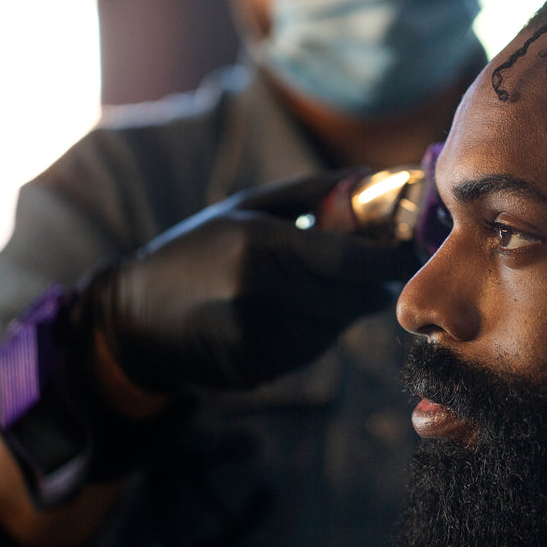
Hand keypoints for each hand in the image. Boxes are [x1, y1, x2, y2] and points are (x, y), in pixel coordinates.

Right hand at [83, 171, 418, 391]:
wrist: (135, 317)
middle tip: (377, 274)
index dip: (388, 261)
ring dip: (338, 311)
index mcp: (257, 245)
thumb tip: (368, 176)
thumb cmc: (193, 251)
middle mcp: (258, 295)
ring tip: (307, 291)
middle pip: (348, 300)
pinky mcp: (255, 370)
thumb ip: (309, 193)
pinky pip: (308, 351)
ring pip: (332, 329)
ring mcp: (255, 338)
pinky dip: (312, 333)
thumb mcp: (243, 208)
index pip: (348, 261)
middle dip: (370, 288)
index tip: (410, 255)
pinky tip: (283, 317)